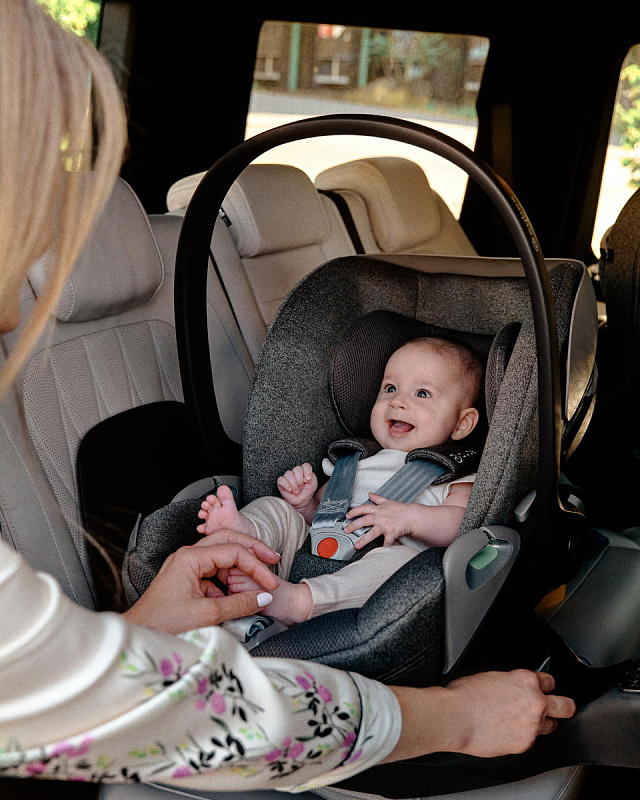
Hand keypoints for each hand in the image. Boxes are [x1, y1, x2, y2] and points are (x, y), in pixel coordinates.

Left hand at [122, 539, 279, 634]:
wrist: (138, 636)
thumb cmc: (162, 624)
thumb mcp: (206, 615)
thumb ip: (239, 604)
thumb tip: (263, 596)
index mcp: (191, 557)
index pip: (234, 551)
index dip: (256, 566)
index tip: (270, 583)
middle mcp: (188, 555)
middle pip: (228, 541)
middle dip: (252, 551)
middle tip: (272, 560)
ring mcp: (186, 566)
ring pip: (221, 556)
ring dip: (240, 565)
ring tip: (258, 578)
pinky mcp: (186, 579)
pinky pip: (213, 572)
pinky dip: (228, 580)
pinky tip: (236, 594)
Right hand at [277, 463, 317, 509]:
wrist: (302, 502)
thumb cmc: (307, 492)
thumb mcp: (313, 484)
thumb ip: (313, 477)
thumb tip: (306, 475)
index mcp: (304, 471)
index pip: (305, 465)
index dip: (307, 471)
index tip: (308, 479)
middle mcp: (295, 472)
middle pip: (297, 469)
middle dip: (300, 480)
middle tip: (301, 487)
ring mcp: (287, 477)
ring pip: (289, 474)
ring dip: (294, 484)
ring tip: (296, 491)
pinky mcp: (281, 482)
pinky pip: (281, 480)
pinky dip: (286, 485)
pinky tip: (290, 490)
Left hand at [346, 493, 414, 547]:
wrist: (411, 516)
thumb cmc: (400, 509)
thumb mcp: (387, 501)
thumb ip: (377, 498)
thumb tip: (370, 493)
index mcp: (377, 509)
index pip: (363, 508)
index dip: (354, 511)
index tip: (347, 515)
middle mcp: (379, 517)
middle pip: (364, 520)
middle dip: (354, 525)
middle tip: (346, 530)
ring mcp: (385, 525)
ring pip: (372, 533)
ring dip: (364, 540)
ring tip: (357, 545)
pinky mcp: (392, 532)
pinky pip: (387, 541)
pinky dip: (384, 547)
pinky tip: (380, 553)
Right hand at [445, 670, 575, 756]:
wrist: (456, 717)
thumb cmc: (466, 695)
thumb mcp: (492, 677)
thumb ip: (511, 682)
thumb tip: (514, 687)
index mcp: (525, 680)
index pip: (549, 681)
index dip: (543, 686)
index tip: (540, 689)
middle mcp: (534, 702)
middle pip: (566, 706)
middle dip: (563, 706)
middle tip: (557, 707)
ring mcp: (532, 725)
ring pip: (551, 726)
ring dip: (541, 723)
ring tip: (524, 722)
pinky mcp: (525, 744)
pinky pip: (531, 740)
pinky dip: (523, 736)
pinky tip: (508, 732)